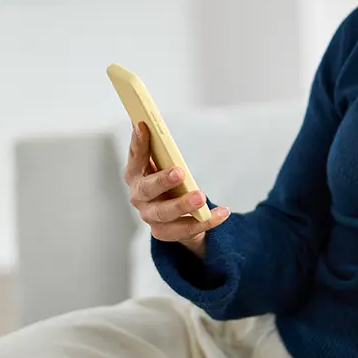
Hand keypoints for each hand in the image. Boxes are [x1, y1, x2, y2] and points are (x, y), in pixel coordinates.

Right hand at [124, 122, 228, 258]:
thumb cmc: (167, 183)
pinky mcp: (165, 233)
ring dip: (183, 205)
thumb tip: (150, 124)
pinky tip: (222, 212)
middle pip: (147, 190)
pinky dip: (206, 221)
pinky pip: (186, 230)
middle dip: (162, 181)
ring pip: (165, 213)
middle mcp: (138, 197)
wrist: (175, 217)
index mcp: (135, 175)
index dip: (138, 144)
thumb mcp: (162, 165)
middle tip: (180, 172)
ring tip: (200, 197)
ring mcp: (150, 217)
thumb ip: (157, 149)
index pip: (135, 158)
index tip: (144, 126)